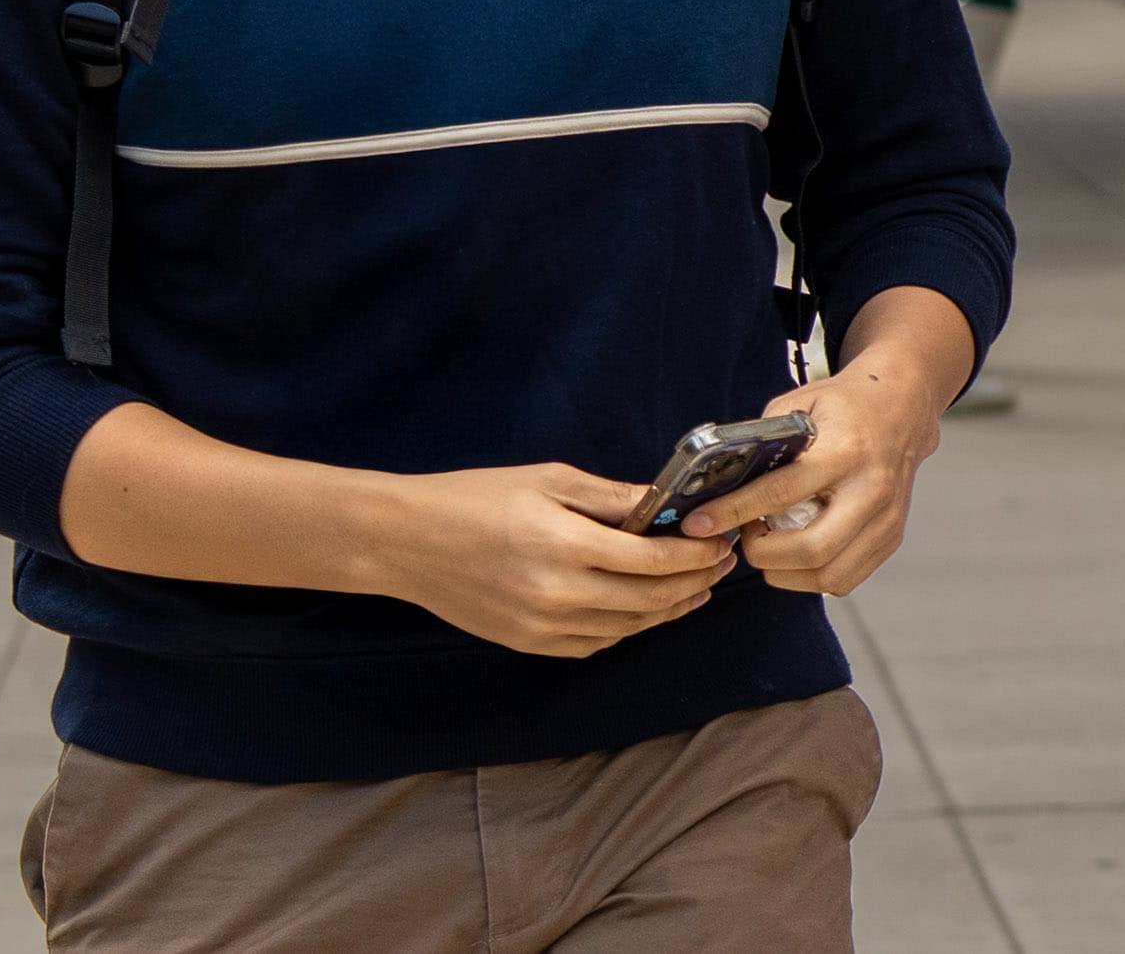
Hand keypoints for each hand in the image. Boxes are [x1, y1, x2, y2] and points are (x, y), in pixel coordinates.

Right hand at [355, 463, 736, 656]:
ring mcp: (542, 626)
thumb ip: (613, 497)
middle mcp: (558, 593)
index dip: (697, 553)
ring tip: (695, 590)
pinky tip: (645, 610)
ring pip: (629, 626)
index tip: (721, 541)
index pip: (655, 559)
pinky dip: (628, 627)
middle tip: (720, 564)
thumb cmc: (474, 499)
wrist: (403, 542)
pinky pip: (596, 642)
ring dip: (670, 609)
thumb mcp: (549, 480)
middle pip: (651, 598)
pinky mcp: (528, 643)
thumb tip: (668, 505)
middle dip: (695, 581)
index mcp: (566, 545)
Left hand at [684, 347, 949, 596]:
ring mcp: (886, 518)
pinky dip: (811, 576)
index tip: (698, 524)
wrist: (902, 406)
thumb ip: (762, 441)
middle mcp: (870, 489)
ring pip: (829, 575)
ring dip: (785, 571)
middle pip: (811, 549)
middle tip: (745, 536)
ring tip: (769, 546)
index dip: (732, 513)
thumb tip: (716, 479)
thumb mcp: (798, 406)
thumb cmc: (844, 406)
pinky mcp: (891, 537)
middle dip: (762, 553)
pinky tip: (796, 554)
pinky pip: (845, 579)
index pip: (779, 494)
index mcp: (843, 452)